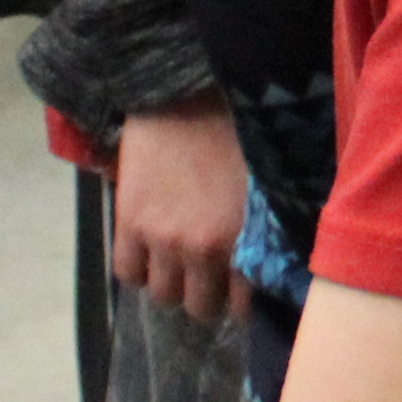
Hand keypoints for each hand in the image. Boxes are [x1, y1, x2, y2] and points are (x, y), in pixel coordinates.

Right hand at [105, 102, 247, 323]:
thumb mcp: (267, 184)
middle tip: (207, 279)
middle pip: (199, 308)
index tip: (238, 290)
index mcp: (244, 239)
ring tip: (176, 266)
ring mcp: (162, 239)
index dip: (240, 301)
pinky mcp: (129, 222)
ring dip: (171, 285)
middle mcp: (203, 249)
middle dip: (205, 297)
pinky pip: (126, 273)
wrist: (185, 93)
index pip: (242, 305)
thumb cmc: (237, 131)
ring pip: (162, 296)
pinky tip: (149, 254)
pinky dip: (138, 271)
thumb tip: (275, 261)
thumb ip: (268, 228)